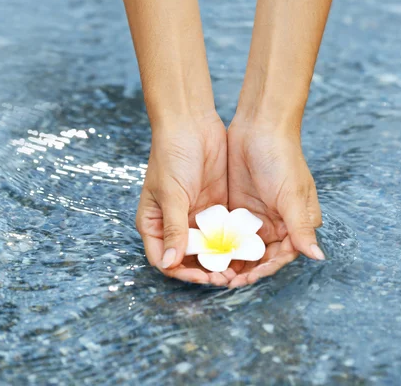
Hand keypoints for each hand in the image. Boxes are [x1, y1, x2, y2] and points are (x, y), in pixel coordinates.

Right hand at [136, 113, 234, 285]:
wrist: (191, 124)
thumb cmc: (171, 156)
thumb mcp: (172, 194)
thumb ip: (174, 227)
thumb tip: (171, 261)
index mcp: (155, 223)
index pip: (166, 259)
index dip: (182, 272)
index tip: (203, 277)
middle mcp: (175, 224)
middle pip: (189, 259)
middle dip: (205, 270)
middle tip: (226, 278)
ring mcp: (196, 217)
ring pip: (208, 248)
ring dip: (220, 260)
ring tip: (238, 270)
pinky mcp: (215, 207)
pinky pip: (223, 232)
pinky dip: (231, 243)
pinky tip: (245, 250)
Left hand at [226, 119, 323, 288]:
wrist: (259, 126)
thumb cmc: (282, 158)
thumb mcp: (291, 195)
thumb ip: (300, 227)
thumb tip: (318, 256)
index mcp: (296, 223)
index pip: (280, 256)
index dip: (263, 270)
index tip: (245, 280)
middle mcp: (278, 223)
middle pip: (260, 257)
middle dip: (245, 270)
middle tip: (224, 281)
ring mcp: (256, 216)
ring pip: (243, 248)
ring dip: (231, 260)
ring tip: (213, 271)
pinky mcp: (238, 207)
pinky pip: (230, 233)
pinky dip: (221, 244)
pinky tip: (207, 253)